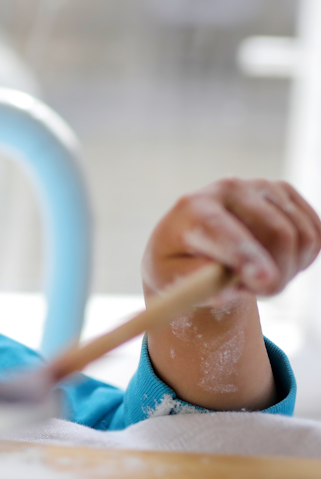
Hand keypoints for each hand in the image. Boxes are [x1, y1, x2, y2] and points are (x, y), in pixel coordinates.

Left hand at [142, 178, 318, 409]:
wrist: (193, 238)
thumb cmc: (178, 263)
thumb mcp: (172, 279)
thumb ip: (198, 284)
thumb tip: (227, 285)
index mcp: (194, 209)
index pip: (227, 234)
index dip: (248, 258)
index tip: (265, 281)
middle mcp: (229, 188)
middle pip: (278, 234)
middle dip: (277, 277)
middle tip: (258, 293)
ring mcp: (261, 186)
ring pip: (302, 237)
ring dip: (288, 271)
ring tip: (256, 275)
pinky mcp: (285, 191)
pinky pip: (316, 234)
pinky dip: (302, 259)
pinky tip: (275, 260)